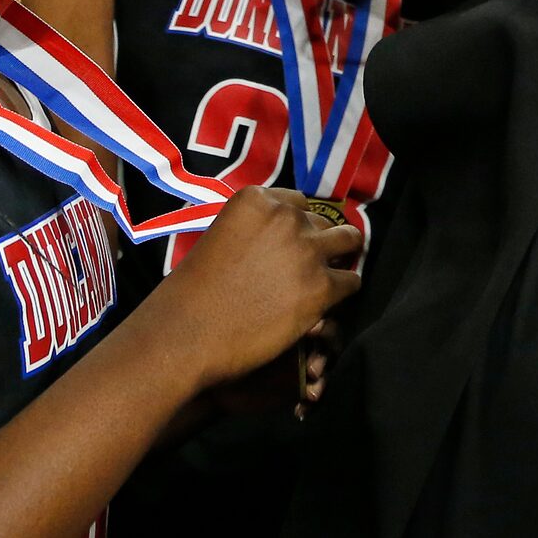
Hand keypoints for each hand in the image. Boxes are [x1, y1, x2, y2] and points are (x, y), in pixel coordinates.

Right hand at [152, 188, 363, 390]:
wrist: (185, 337)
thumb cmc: (191, 296)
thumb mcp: (219, 239)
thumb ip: (254, 231)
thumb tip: (280, 242)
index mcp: (257, 200)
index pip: (297, 204)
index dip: (297, 227)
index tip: (292, 246)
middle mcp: (286, 217)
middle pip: (322, 223)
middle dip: (318, 244)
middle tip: (307, 270)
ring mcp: (307, 250)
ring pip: (349, 241)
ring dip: (339, 260)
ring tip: (328, 279)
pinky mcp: (321, 286)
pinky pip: (352, 281)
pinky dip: (343, 292)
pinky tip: (328, 304)